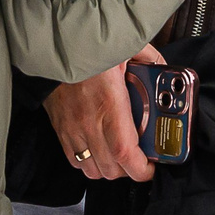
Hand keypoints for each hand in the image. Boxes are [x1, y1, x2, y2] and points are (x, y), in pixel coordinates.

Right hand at [43, 44, 161, 182]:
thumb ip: (148, 58)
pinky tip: (99, 149)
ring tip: (121, 156)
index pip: (125, 152)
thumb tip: (162, 67)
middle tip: (142, 158)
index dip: (141, 169)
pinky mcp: (59, 128)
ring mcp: (71, 128)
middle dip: (130, 170)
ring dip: (109, 168)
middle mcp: (88, 120)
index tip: (152, 167)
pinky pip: (74, 160)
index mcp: (109, 102)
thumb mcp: (125, 47)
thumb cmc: (85, 44)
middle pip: (111, 168)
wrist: (52, 44)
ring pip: (92, 169)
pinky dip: (89, 162)